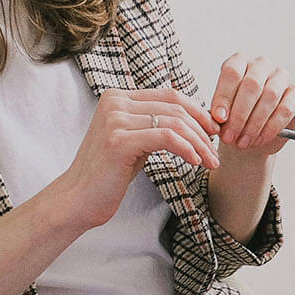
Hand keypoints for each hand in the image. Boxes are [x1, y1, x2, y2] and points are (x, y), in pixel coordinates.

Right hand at [48, 88, 220, 231]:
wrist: (79, 198)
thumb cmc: (110, 172)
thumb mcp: (135, 139)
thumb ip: (155, 123)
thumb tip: (195, 116)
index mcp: (118, 96)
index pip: (170, 95)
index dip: (198, 111)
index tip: (213, 131)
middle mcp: (115, 101)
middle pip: (175, 107)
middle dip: (202, 130)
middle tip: (215, 151)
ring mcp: (115, 119)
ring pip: (174, 123)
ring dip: (199, 144)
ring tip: (211, 162)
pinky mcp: (119, 140)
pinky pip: (166, 138)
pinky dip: (186, 149)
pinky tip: (196, 162)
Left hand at [209, 53, 294, 154]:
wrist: (252, 135)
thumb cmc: (235, 119)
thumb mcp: (222, 117)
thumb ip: (218, 114)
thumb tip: (220, 118)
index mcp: (239, 62)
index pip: (232, 72)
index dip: (224, 96)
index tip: (219, 118)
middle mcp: (261, 65)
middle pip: (252, 84)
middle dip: (239, 115)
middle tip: (230, 136)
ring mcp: (281, 77)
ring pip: (270, 96)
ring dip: (255, 124)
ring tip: (244, 141)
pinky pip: (285, 109)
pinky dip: (271, 128)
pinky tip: (260, 139)